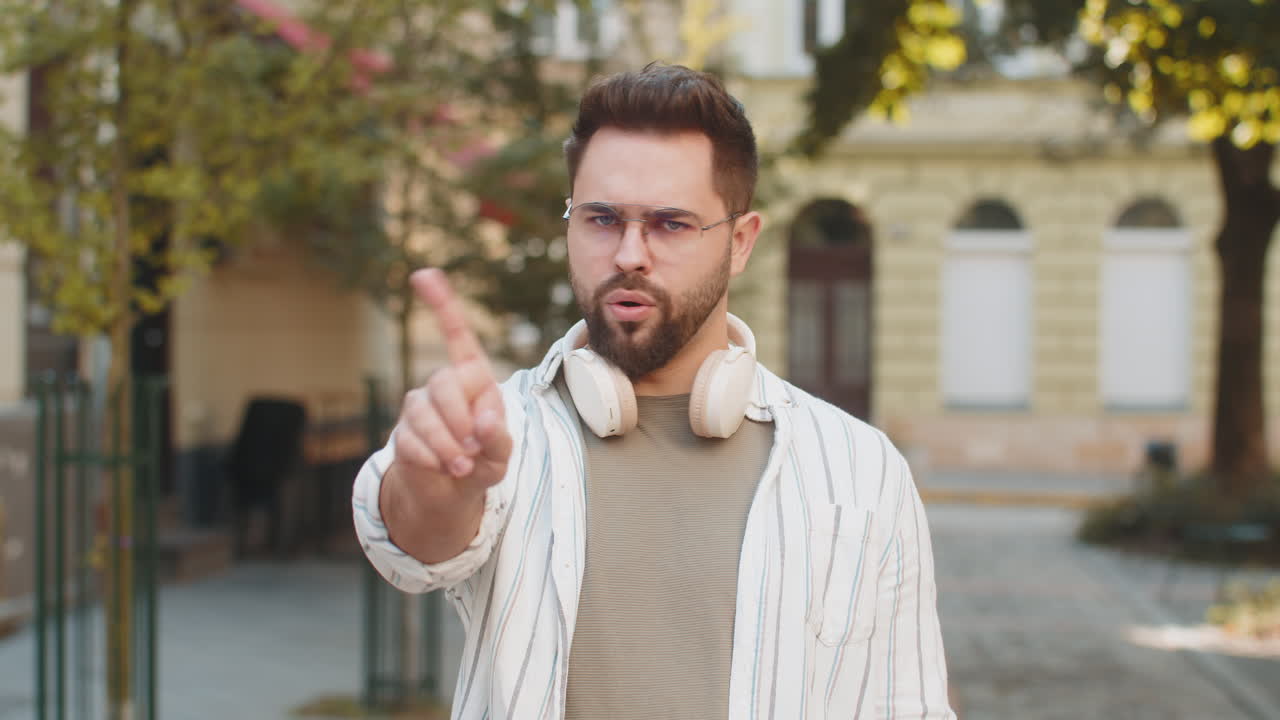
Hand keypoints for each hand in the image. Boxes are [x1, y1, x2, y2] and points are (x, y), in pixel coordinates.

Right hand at [392, 269, 511, 499]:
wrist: (451, 494)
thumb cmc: (483, 463)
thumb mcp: (501, 455)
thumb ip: (499, 438)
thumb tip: (484, 421)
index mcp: (474, 380)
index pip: (457, 336)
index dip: (442, 305)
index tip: (424, 274)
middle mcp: (443, 386)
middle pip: (443, 383)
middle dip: (460, 419)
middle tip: (473, 448)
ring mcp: (418, 407)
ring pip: (424, 415)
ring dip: (447, 446)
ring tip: (461, 465)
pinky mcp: (402, 432)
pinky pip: (411, 441)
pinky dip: (432, 460)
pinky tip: (443, 469)